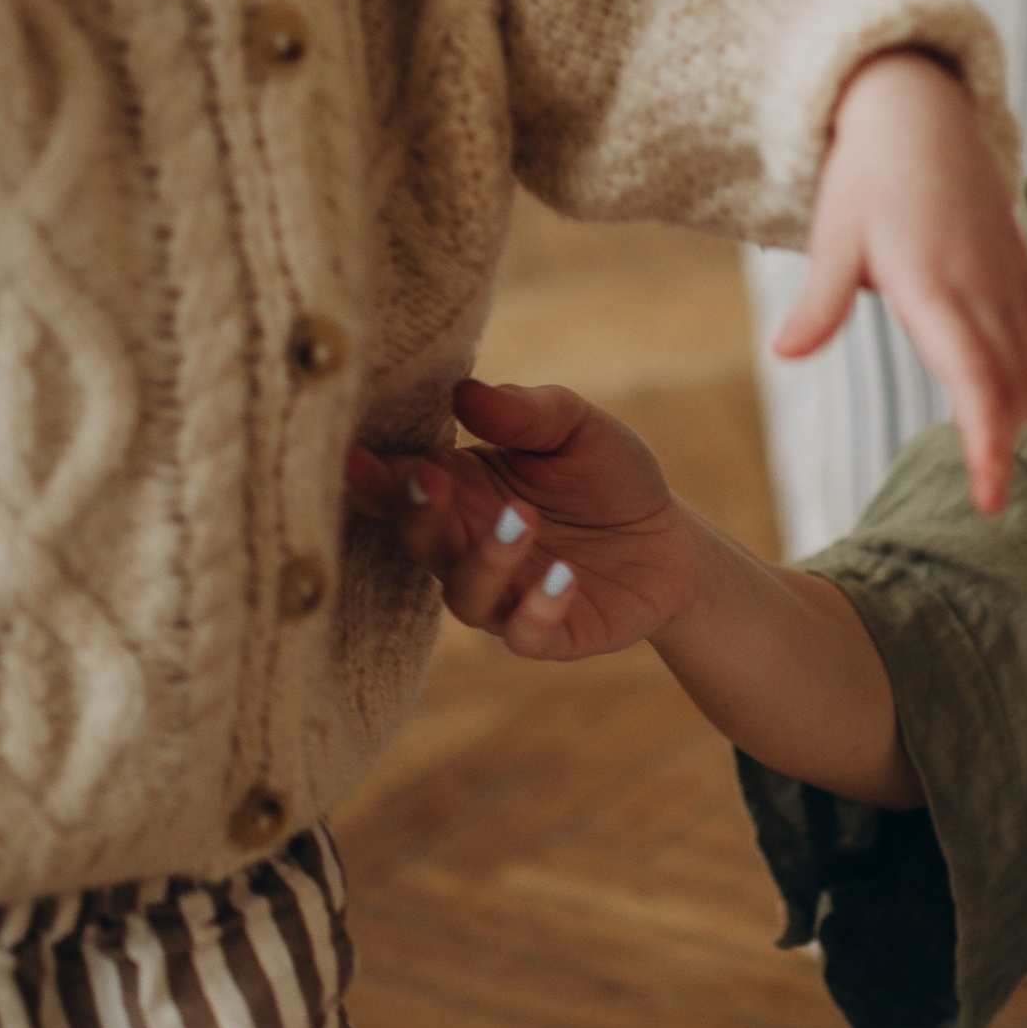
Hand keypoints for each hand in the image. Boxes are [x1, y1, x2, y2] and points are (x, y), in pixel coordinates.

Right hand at [345, 376, 702, 661]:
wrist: (672, 542)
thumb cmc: (608, 476)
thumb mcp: (577, 427)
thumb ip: (525, 413)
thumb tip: (465, 392)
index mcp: (461, 490)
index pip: (399, 486)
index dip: (371, 475)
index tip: (354, 456)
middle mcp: (468, 547)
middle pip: (419, 542)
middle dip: (415, 514)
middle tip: (431, 478)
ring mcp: (506, 596)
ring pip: (466, 595)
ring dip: (486, 560)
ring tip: (523, 519)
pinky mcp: (550, 634)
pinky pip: (525, 635)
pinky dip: (538, 610)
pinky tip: (565, 575)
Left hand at [776, 51, 1026, 514]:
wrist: (916, 106)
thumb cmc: (865, 173)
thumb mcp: (834, 233)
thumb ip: (821, 301)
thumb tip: (786, 354)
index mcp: (933, 283)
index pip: (972, 377)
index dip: (985, 439)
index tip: (990, 492)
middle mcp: (980, 283)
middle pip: (1006, 379)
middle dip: (1002, 442)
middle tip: (993, 500)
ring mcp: (1007, 271)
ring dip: (1022, 408)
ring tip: (1002, 458)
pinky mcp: (1018, 260)